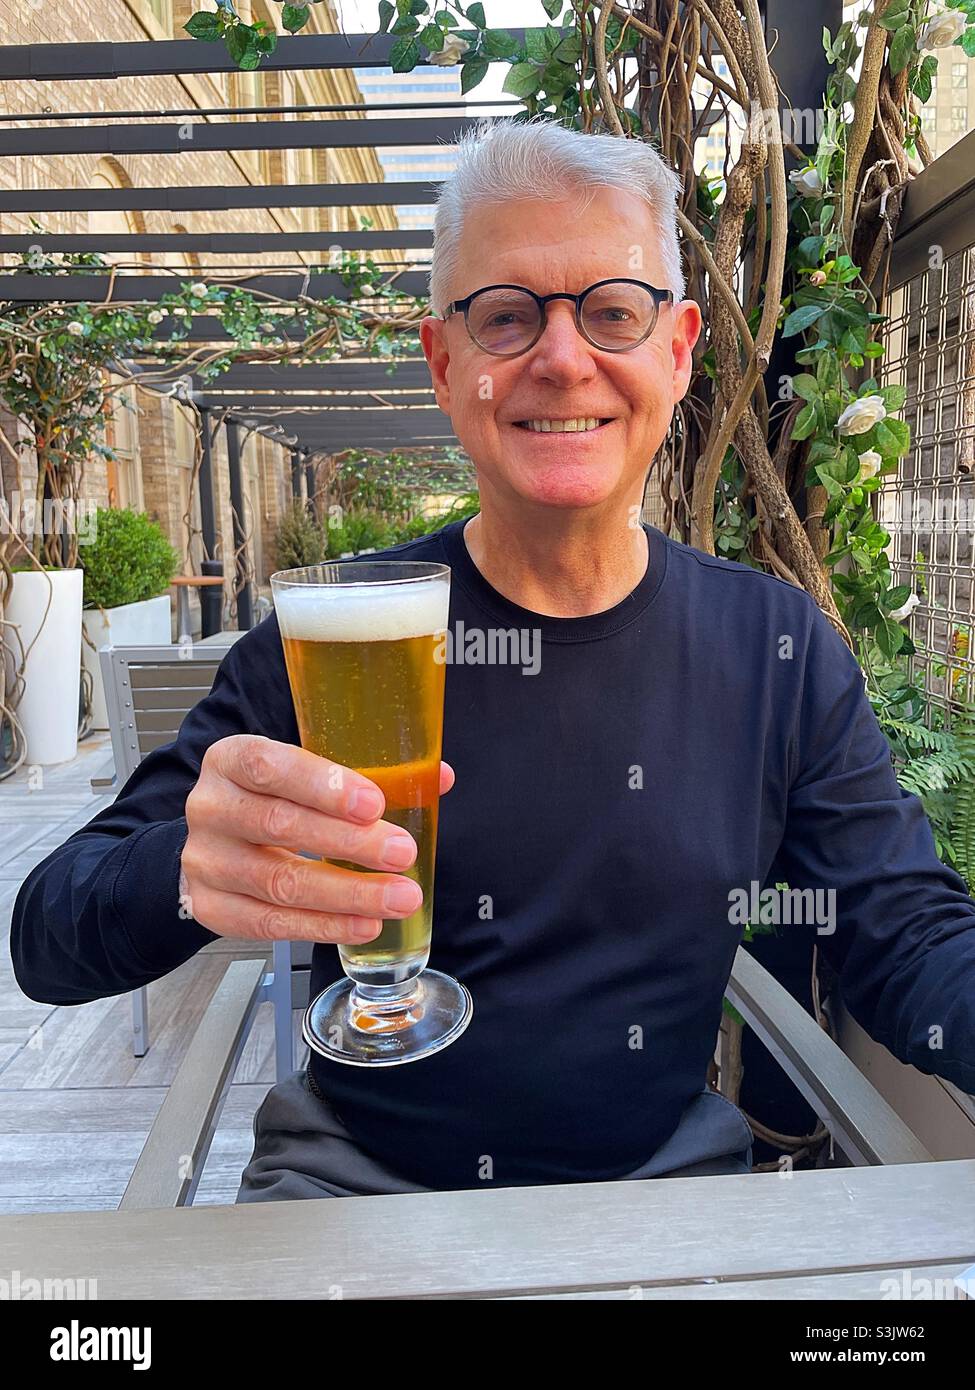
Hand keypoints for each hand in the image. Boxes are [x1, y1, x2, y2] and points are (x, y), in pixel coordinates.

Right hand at [180, 734, 453, 944]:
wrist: (217, 842)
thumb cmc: (272, 799)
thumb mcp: (308, 774)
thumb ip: (370, 773)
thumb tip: (438, 777)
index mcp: (231, 759)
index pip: (269, 765)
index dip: (322, 785)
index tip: (374, 804)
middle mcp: (211, 807)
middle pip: (278, 825)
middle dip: (349, 843)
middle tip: (402, 853)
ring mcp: (205, 861)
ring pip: (278, 882)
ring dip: (347, 894)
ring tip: (398, 897)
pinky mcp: (211, 908)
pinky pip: (271, 924)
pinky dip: (325, 925)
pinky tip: (364, 923)